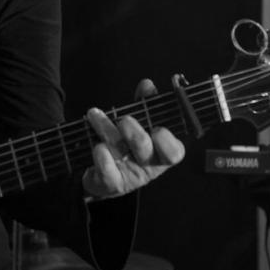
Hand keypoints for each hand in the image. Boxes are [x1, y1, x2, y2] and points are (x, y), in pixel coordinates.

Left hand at [82, 79, 184, 199]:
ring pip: (121, 154)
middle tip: (124, 119)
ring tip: (94, 115)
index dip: (167, 142)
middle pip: (145, 150)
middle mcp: (148, 166)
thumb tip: (148, 85)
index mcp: (160, 153)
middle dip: (134, 132)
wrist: (102, 174)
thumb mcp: (139, 124)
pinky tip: (97, 147)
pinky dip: (102, 158)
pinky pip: (108, 173)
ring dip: (106, 130)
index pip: (174, 152)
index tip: (157, 129)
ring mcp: (130, 177)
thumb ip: (145, 105)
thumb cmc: (126, 146)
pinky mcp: (111, 184)